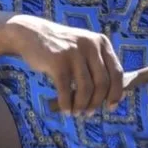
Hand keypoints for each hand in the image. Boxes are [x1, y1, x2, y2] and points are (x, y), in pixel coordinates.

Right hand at [4, 14, 124, 113]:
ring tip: (76, 113)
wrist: (31, 34)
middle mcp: (90, 45)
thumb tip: (114, 96)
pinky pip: (66, 90)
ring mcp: (74, 52)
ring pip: (86, 89)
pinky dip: (66, 104)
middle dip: (96, 103)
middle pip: (102, 83)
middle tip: (89, 113)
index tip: (111, 107)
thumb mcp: (84, 48)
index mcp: (101, 42)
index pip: (117, 72)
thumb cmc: (60, 47)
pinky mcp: (57, 61)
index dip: (116, 93)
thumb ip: (98, 65)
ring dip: (81, 105)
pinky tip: (65, 110)